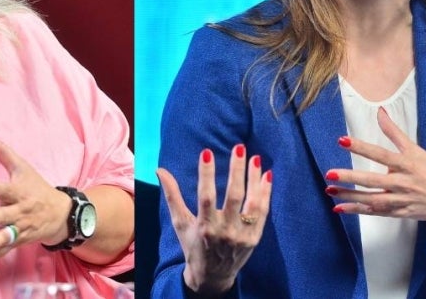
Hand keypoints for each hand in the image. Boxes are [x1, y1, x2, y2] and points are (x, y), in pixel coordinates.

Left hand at [0, 129, 72, 271]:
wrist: (60, 213)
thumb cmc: (37, 187)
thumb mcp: (22, 167)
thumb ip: (1, 151)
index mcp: (19, 192)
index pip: (3, 189)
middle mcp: (20, 211)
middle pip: (5, 215)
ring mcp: (20, 229)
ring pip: (5, 237)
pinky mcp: (17, 241)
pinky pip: (2, 252)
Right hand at [156, 144, 271, 295]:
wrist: (213, 277)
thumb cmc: (193, 246)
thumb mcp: (180, 223)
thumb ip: (172, 195)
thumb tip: (160, 170)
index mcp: (204, 227)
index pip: (205, 196)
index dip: (206, 174)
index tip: (207, 152)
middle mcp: (225, 232)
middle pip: (234, 196)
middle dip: (237, 170)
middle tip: (239, 148)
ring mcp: (242, 235)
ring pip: (252, 203)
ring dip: (254, 179)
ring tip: (255, 158)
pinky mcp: (255, 238)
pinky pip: (263, 212)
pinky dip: (265, 193)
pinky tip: (266, 175)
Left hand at [326, 106, 425, 244]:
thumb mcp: (417, 150)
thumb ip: (394, 132)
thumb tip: (380, 111)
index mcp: (407, 164)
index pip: (380, 154)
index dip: (361, 147)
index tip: (342, 141)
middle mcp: (402, 182)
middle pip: (373, 180)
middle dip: (350, 178)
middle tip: (330, 173)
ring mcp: (400, 200)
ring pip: (371, 199)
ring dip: (349, 196)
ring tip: (329, 190)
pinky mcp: (399, 213)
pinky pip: (375, 212)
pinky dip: (358, 210)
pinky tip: (341, 208)